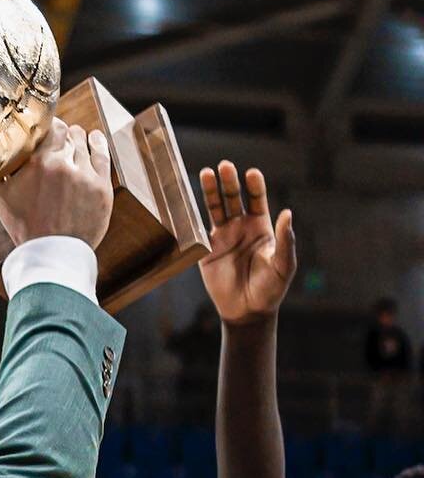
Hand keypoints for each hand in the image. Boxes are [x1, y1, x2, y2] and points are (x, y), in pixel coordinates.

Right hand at [0, 120, 113, 250]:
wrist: (52, 255)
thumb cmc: (25, 228)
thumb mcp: (1, 199)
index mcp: (39, 163)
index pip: (50, 127)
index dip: (48, 125)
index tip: (46, 128)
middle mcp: (64, 164)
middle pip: (68, 132)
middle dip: (63, 134)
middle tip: (59, 138)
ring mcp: (85, 175)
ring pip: (83, 141)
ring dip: (78, 139)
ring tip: (75, 141)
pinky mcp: (102, 186)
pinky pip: (102, 155)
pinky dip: (97, 143)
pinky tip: (94, 138)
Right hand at [198, 161, 295, 325]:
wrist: (247, 311)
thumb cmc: (271, 289)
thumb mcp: (284, 264)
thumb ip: (285, 240)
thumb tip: (287, 212)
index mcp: (261, 227)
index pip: (257, 199)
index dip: (255, 185)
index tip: (252, 174)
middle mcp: (241, 227)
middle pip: (234, 198)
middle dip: (230, 182)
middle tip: (225, 166)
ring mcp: (222, 237)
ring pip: (215, 208)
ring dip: (211, 190)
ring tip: (207, 172)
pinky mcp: (206, 250)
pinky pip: (199, 229)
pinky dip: (195, 215)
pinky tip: (190, 201)